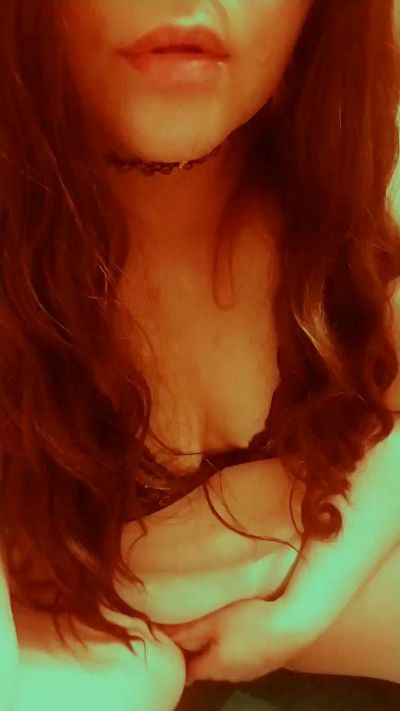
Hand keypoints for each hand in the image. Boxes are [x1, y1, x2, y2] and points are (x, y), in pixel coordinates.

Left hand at [155, 597, 311, 684]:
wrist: (295, 624)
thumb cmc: (249, 621)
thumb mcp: (213, 621)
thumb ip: (187, 630)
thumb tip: (161, 635)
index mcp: (214, 667)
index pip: (188, 672)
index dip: (177, 659)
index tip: (169, 645)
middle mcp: (231, 675)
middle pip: (207, 666)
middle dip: (198, 652)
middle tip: (189, 630)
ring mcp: (251, 671)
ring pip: (226, 661)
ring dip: (218, 648)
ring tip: (214, 627)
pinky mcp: (266, 662)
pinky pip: (242, 656)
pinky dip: (236, 646)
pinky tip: (241, 631)